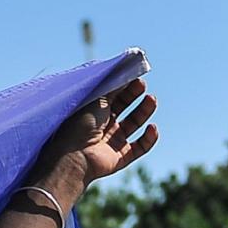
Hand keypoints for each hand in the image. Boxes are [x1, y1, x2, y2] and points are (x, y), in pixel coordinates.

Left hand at [32, 78, 158, 198]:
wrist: (75, 155)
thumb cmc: (80, 124)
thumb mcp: (97, 98)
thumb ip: (113, 85)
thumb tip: (126, 70)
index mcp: (94, 110)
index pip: (113, 94)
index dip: (125, 84)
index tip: (135, 74)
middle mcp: (103, 124)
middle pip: (124, 107)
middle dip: (135, 94)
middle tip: (142, 85)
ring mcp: (112, 141)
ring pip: (134, 124)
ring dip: (144, 111)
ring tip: (151, 99)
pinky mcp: (120, 157)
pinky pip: (140, 147)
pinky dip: (149, 138)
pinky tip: (152, 127)